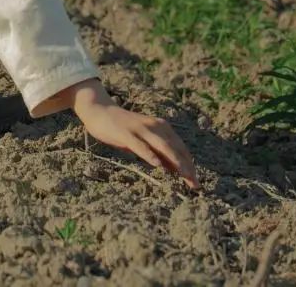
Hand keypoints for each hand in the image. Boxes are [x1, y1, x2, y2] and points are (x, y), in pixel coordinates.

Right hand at [71, 80, 198, 188]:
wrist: (100, 111)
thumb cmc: (123, 129)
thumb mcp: (144, 140)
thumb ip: (158, 151)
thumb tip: (174, 168)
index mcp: (160, 126)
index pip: (180, 147)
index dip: (189, 164)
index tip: (196, 181)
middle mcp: (154, 125)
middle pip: (174, 147)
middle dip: (186, 166)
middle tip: (195, 184)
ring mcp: (140, 129)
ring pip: (162, 145)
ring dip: (175, 161)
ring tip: (184, 175)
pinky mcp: (126, 133)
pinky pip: (140, 145)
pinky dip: (150, 154)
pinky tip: (157, 165)